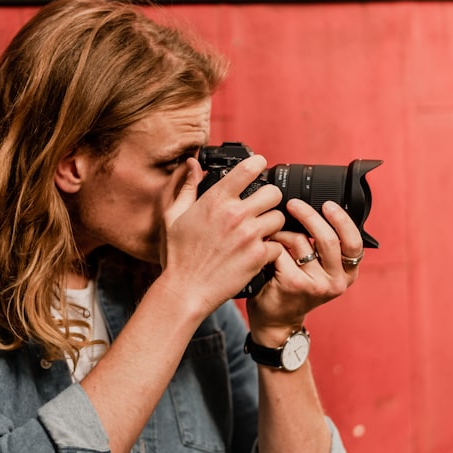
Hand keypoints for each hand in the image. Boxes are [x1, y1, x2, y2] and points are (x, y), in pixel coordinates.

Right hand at [160, 155, 284, 315]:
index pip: (248, 168)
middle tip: (261, 207)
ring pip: (279, 218)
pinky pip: (277, 245)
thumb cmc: (178, 255)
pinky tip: (257, 253)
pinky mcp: (258, 256)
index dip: (258, 163)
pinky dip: (270, 250)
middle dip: (269, 198)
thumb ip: (186, 187)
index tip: (259, 165)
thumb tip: (193, 164)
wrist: (186, 289)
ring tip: (259, 233)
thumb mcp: (174, 216)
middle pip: (273, 192)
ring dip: (271, 224)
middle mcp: (235, 214)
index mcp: (216, 200)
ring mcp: (249, 236)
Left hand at [247, 199, 363, 340]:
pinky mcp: (295, 284)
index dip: (342, 220)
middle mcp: (336, 281)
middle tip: (294, 205)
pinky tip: (266, 248)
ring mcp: (316, 285)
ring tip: (274, 235)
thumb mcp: (319, 269)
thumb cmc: (294, 289)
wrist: (276, 321)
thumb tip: (315, 210)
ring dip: (283, 233)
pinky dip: (272, 245)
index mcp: (347, 274)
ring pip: (301, 242)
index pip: (353, 243)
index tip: (328, 205)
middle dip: (309, 215)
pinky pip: (282, 252)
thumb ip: (324, 247)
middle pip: (328, 238)